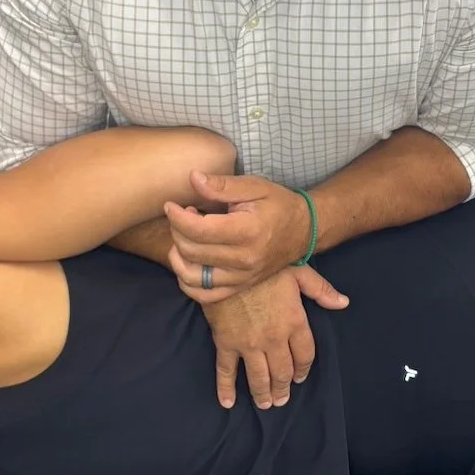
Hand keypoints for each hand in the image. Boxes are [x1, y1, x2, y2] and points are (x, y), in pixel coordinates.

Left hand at [165, 172, 314, 303]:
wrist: (304, 231)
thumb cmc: (278, 204)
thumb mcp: (254, 186)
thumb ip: (222, 185)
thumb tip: (192, 178)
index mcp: (248, 231)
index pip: (198, 230)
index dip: (176, 217)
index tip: (171, 205)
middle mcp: (244, 259)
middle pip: (191, 252)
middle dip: (177, 231)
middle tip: (183, 215)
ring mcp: (242, 277)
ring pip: (193, 277)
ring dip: (178, 256)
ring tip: (184, 238)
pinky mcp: (240, 286)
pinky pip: (205, 295)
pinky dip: (188, 282)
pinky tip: (187, 263)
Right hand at [202, 266, 348, 409]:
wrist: (226, 263)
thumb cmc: (264, 266)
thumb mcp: (298, 271)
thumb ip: (321, 290)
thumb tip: (343, 303)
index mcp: (294, 322)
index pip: (304, 355)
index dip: (303, 369)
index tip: (300, 377)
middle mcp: (274, 339)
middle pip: (282, 371)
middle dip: (283, 387)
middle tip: (282, 398)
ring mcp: (248, 344)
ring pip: (259, 376)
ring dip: (263, 394)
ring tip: (266, 404)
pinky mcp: (225, 342)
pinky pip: (226, 370)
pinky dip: (226, 388)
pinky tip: (228, 402)